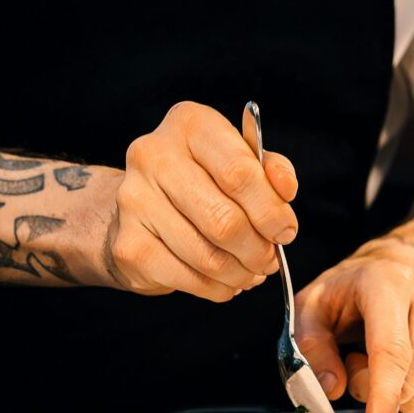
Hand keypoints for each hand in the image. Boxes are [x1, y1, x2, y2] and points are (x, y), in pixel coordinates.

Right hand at [108, 101, 298, 300]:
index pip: (239, 173)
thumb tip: (284, 189)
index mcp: (189, 124)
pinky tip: (225, 282)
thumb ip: (270, 170)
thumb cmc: (202, 179)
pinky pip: (186, 277)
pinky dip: (216, 288)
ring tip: (250, 272)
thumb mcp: (240, 160)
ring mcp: (134, 200)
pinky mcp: (127, 244)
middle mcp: (154, 156)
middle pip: (223, 219)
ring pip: (207, 255)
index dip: (271, 211)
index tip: (285, 232)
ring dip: (240, 273)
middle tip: (269, 260)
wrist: (142, 206)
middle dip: (257, 249)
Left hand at [294, 241, 413, 412]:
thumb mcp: (312, 307)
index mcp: (390, 283)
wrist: (396, 268)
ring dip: (394, 389)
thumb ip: (313, 347)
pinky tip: (407, 363)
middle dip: (371, 387)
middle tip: (355, 358)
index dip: (383, 391)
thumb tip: (332, 388)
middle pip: (406, 380)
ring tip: (380, 354)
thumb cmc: (350, 290)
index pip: (392, 349)